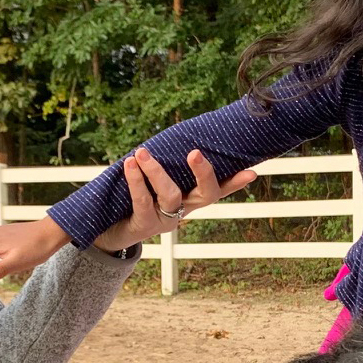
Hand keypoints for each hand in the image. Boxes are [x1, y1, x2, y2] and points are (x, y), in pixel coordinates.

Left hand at [93, 147, 257, 251]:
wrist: (110, 230)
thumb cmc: (134, 196)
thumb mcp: (153, 180)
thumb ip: (166, 162)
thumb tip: (170, 132)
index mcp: (190, 198)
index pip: (219, 190)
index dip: (236, 183)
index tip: (252, 172)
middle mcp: (183, 210)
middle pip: (205, 195)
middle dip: (203, 173)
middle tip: (195, 152)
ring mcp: (165, 220)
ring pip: (170, 194)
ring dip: (155, 171)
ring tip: (142, 152)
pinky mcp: (144, 225)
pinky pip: (142, 201)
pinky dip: (136, 181)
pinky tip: (130, 164)